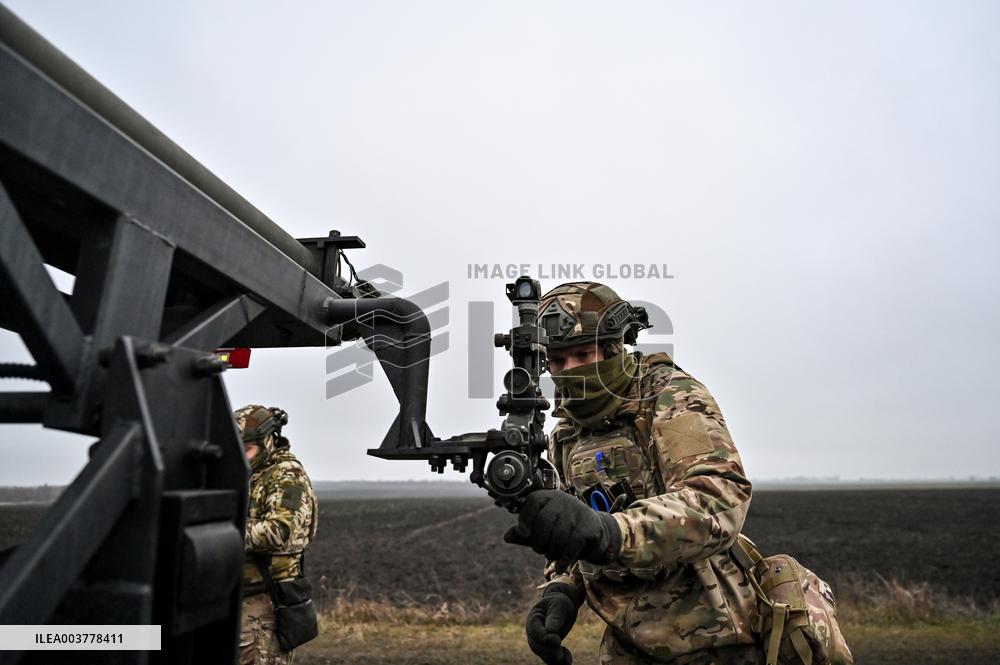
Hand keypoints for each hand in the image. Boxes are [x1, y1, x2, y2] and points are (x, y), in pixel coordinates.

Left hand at [504, 490, 621, 566]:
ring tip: (552, 555)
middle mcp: (563, 500)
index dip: (525, 520)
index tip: (524, 534)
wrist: (594, 534)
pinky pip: (571, 546)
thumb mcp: (540, 531)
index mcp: (548, 496)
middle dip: (539, 543)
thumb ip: (524, 534)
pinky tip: (560, 567)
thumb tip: (507, 537)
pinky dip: (563, 560)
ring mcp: (577, 512)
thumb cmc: (561, 531)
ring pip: (558, 537)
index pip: (532, 502)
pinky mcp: (589, 527)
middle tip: (542, 550)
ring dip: (552, 552)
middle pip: (544, 522)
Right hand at [525, 583, 583, 664]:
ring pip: (544, 656)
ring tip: (565, 658)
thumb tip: (551, 632)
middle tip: (561, 654)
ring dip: (555, 659)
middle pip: (538, 647)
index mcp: (533, 619)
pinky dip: (560, 661)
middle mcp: (533, 633)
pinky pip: (551, 660)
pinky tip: (567, 657)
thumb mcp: (559, 606)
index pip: (536, 633)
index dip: (545, 638)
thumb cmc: (560, 603)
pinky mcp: (547, 649)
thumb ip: (555, 619)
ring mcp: (539, 642)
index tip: (557, 641)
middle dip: (550, 652)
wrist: (561, 606)